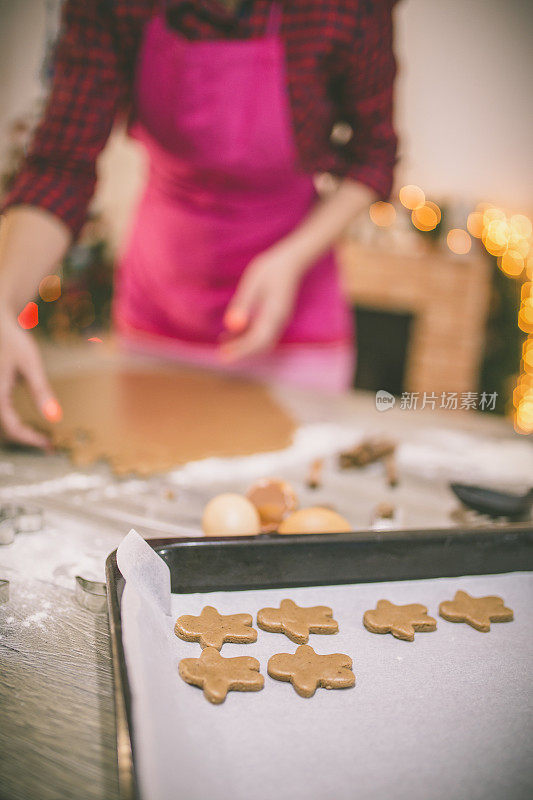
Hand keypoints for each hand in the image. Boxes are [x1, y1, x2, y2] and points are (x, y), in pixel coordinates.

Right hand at [0, 309, 60, 447]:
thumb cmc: (12, 340)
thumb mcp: (30, 364)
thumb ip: (40, 391)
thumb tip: (54, 417)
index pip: (11, 428)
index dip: (30, 439)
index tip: (48, 444)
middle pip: (5, 429)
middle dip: (25, 438)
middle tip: (47, 444)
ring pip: (3, 423)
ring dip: (19, 431)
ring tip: (40, 436)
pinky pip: (2, 412)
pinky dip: (14, 421)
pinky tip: (30, 423)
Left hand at [221, 243, 307, 362]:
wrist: (290, 261)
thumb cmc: (270, 269)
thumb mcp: (253, 284)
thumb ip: (242, 304)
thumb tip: (231, 325)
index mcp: (275, 313)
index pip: (259, 340)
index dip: (242, 350)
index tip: (225, 355)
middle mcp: (279, 321)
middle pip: (261, 345)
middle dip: (242, 352)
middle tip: (222, 355)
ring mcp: (279, 320)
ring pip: (261, 341)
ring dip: (244, 345)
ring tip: (223, 345)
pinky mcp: (275, 317)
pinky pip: (262, 333)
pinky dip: (248, 337)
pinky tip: (231, 334)